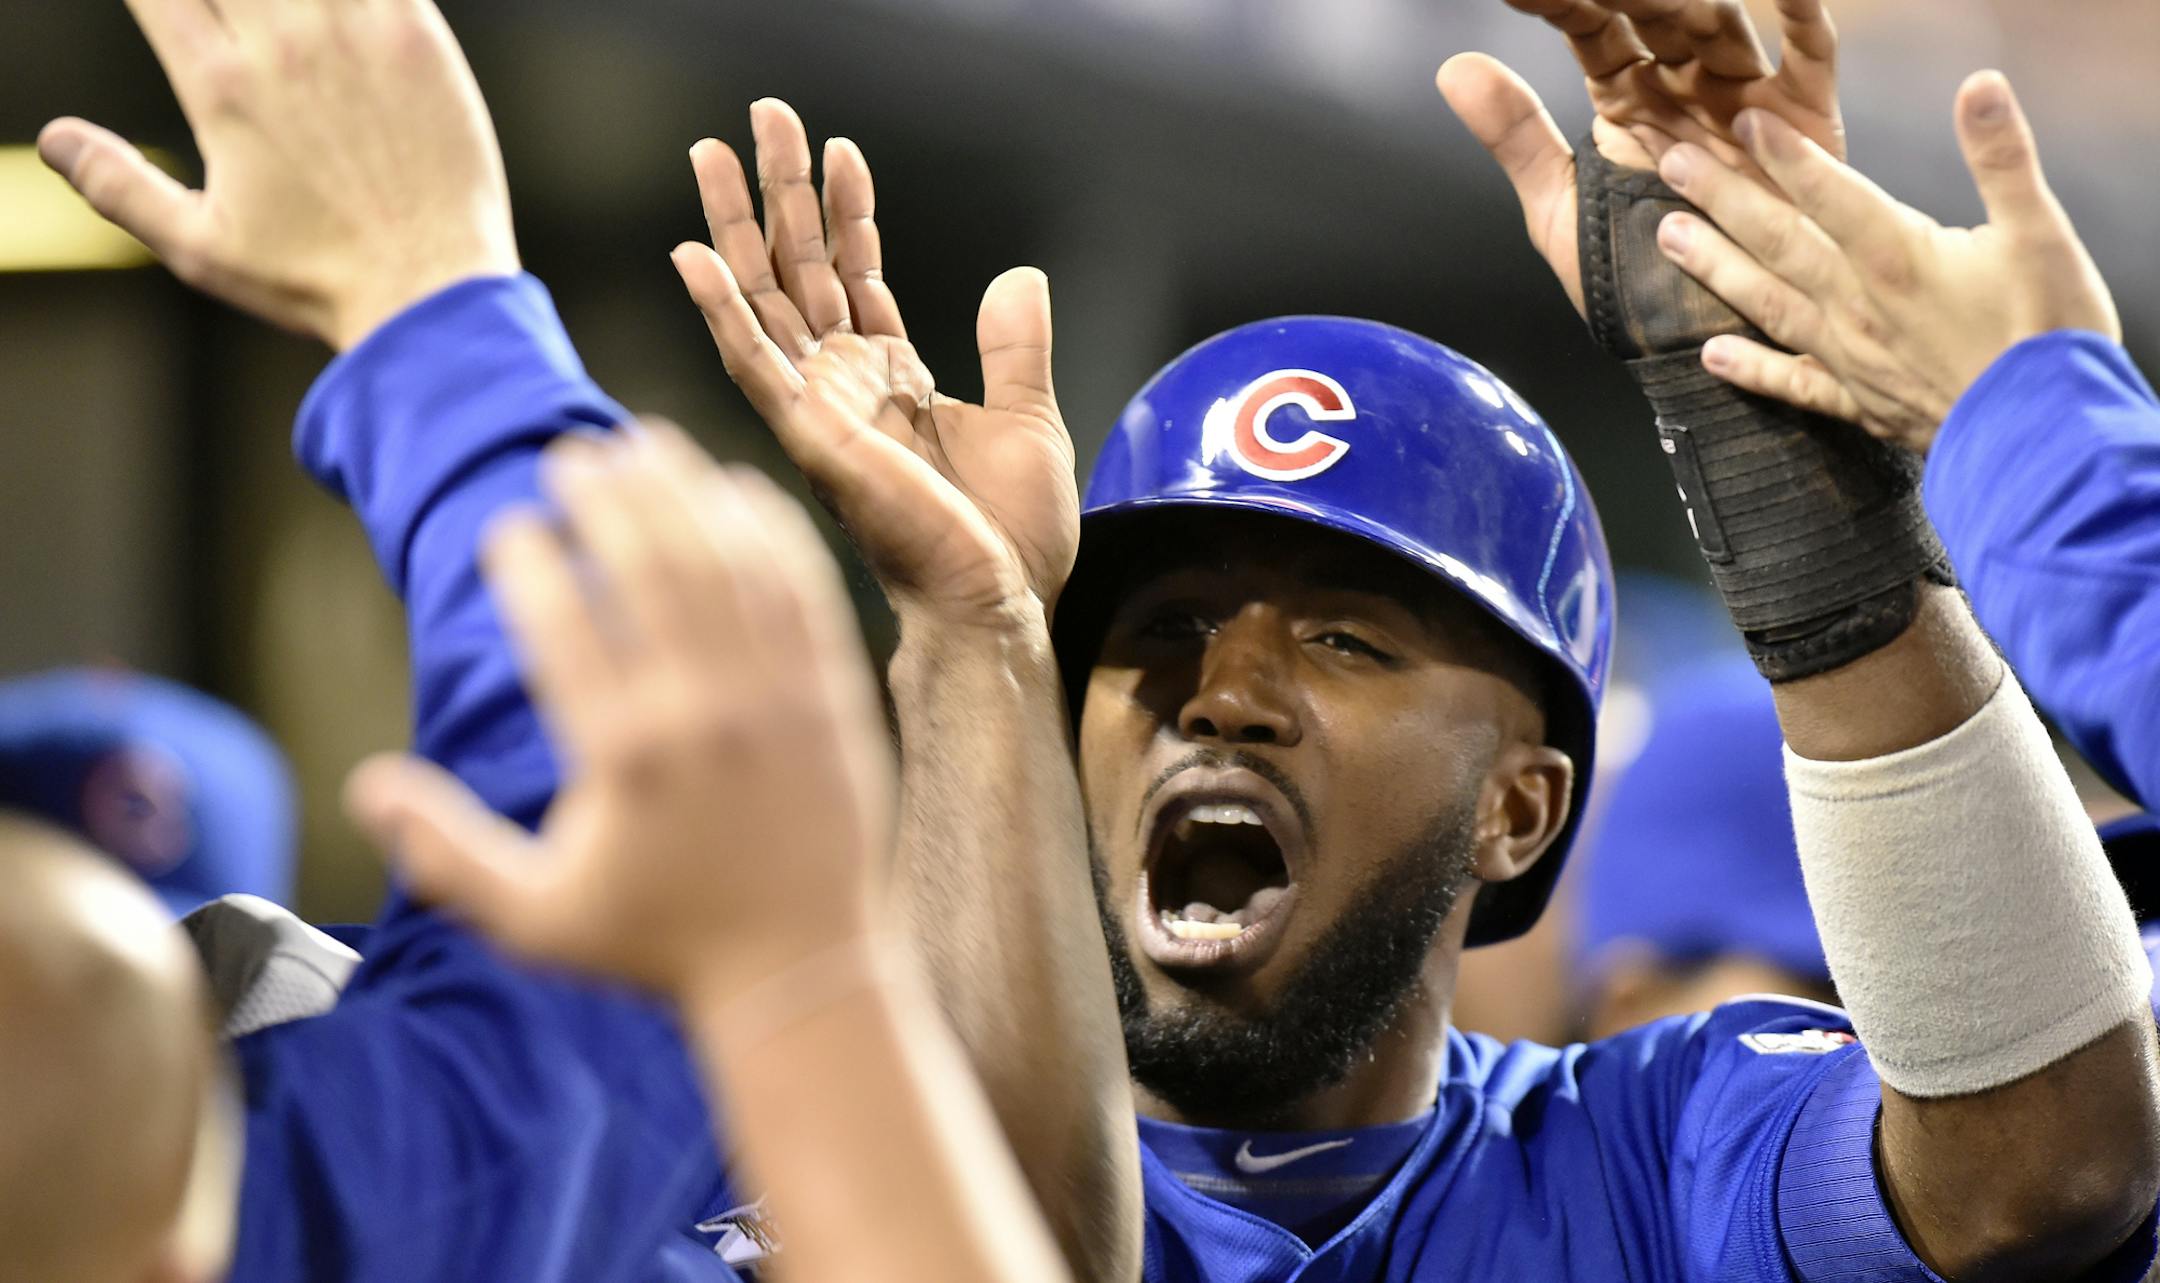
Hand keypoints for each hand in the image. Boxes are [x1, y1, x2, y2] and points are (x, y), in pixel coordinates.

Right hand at [38, 0, 518, 349]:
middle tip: (232, 26)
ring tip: (281, 21)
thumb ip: (121, 188)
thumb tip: (55, 140)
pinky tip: (340, 9)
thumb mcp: (200, 248)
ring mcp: (355, 33)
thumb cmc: (319, 282)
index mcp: (220, 87)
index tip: (168, 13)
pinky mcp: (417, 37)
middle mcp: (283, 45)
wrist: (431, 294)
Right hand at [344, 425, 895, 998]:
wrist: (801, 968)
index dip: (527, 564)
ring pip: (726, 562)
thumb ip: (446, 850)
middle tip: (571, 457)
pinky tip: (733, 491)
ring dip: (682, 491)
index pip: (562, 628)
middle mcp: (702, 715)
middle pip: (649, 568)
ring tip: (643, 444)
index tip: (506, 530)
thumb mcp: (536, 918)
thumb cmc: (660, 946)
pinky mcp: (831, 694)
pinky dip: (765, 530)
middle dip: (605, 497)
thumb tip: (364, 783)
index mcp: (624, 760)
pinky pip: (799, 588)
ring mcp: (776, 698)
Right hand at [672, 99, 1076, 627]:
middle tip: (761, 118)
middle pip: (799, 268)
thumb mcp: (1028, 418)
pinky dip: (721, 309)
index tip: (841, 150)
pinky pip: (753, 363)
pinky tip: (693, 254)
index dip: (847, 212)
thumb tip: (1020, 275)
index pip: (856, 274)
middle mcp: (844, 388)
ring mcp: (819, 409)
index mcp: (890, 381)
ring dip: (738, 224)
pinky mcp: (809, 437)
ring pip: (766, 297)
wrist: (996, 601)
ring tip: (713, 153)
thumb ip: (1014, 345)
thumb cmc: (1008, 537)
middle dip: (780, 191)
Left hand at [1438, 0, 1842, 315]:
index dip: (1563, 3)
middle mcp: (1685, 87)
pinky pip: (1811, 59)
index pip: (1593, 29)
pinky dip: (1805, 17)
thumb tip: (1453, 68)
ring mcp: (1744, 99)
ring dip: (1698, 3)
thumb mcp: (1559, 208)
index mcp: (1627, 99)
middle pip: (1661, 15)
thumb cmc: (1629, 281)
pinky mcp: (1803, 123)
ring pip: (1723, 28)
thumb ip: (1515, 136)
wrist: (1694, 347)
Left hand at [1651, 72, 2119, 452]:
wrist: (2046, 440)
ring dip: (1714, 267)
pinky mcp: (1859, 403)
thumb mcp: (2042, 233)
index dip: (1785, 155)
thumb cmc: (2049, 335)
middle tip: (1672, 167)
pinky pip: (1793, 383)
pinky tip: (1710, 357)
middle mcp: (1858, 306)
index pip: (1829, 194)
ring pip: (1767, 303)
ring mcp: (1850, 357)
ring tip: (1666, 236)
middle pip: (1778, 242)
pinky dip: (1750, 370)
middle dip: (1723, 199)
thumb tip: (1979, 86)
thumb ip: (2003, 158)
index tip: (1743, 124)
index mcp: (1898, 259)